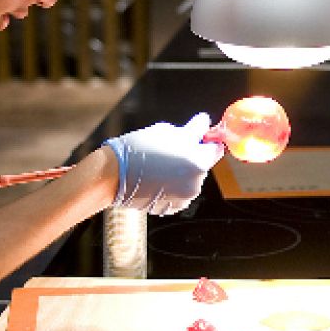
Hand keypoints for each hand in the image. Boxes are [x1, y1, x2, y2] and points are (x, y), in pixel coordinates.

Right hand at [103, 113, 224, 214]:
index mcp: (198, 162)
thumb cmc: (139, 149)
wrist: (113, 175)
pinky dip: (172, 186)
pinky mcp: (173, 207)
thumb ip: (192, 130)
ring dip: (182, 172)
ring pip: (190, 179)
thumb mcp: (167, 131)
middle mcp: (196, 183)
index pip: (216, 149)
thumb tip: (204, 122)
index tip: (198, 137)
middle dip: (192, 157)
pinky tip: (156, 178)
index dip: (207, 141)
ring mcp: (184, 198)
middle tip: (171, 150)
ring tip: (159, 165)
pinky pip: (179, 193)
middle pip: (203, 165)